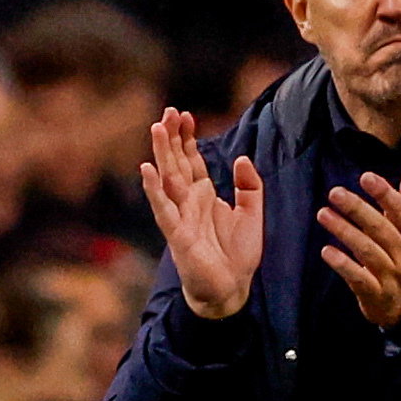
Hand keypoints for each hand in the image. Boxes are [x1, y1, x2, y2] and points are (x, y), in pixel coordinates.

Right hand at [142, 109, 262, 320]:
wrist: (231, 290)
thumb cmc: (237, 255)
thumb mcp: (252, 215)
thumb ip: (250, 187)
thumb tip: (242, 158)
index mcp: (203, 194)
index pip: (191, 160)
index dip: (187, 138)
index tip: (184, 114)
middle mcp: (188, 201)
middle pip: (176, 162)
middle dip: (171, 137)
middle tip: (167, 111)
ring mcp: (180, 216)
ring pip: (167, 179)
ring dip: (161, 154)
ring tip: (156, 128)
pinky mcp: (177, 235)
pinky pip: (163, 209)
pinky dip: (154, 190)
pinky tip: (147, 170)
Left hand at [318, 171, 400, 330]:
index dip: (385, 194)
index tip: (366, 177)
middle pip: (381, 229)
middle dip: (357, 209)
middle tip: (335, 193)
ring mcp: (391, 277)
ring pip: (367, 250)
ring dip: (344, 231)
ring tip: (323, 214)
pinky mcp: (375, 294)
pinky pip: (358, 278)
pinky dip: (343, 264)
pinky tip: (326, 251)